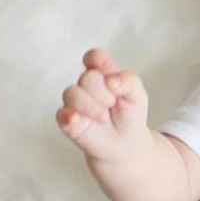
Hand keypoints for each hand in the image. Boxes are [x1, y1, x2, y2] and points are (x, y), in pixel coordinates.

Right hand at [56, 48, 149, 162]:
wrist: (127, 142)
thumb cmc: (129, 114)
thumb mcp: (138, 95)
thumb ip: (129, 82)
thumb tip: (111, 80)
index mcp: (102, 74)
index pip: (94, 58)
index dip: (100, 61)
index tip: (110, 71)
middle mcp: (86, 85)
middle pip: (88, 77)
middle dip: (105, 93)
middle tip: (113, 105)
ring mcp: (75, 101)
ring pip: (72, 93)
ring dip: (92, 106)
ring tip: (104, 117)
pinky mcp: (68, 119)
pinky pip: (62, 114)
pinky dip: (70, 116)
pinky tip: (78, 120)